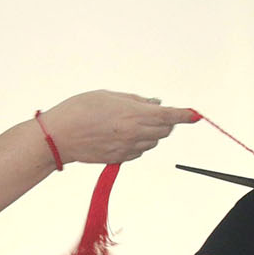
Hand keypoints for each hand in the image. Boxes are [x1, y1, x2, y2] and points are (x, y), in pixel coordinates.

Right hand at [37, 92, 195, 166]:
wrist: (58, 136)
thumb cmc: (79, 109)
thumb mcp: (108, 95)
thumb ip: (135, 100)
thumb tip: (154, 103)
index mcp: (134, 115)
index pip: (169, 116)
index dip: (184, 115)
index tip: (195, 115)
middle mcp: (134, 134)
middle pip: (164, 131)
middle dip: (164, 122)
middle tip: (153, 113)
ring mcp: (127, 149)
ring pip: (152, 143)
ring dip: (150, 133)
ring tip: (130, 123)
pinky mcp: (119, 159)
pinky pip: (138, 151)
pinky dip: (138, 143)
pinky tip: (121, 135)